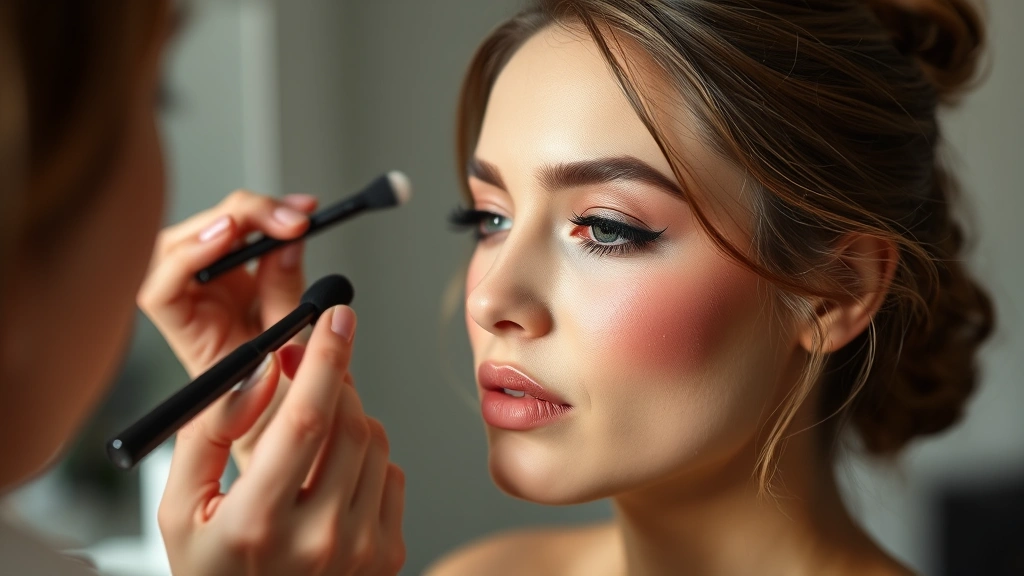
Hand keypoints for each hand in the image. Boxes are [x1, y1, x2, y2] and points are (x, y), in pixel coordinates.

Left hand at [138, 189, 315, 375]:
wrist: (283, 384)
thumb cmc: (275, 377)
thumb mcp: (286, 343)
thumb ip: (283, 295)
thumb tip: (288, 246)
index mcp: (191, 335)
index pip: (164, 290)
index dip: (189, 256)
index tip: (229, 235)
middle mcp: (192, 301)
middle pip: (189, 241)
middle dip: (240, 218)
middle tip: (286, 219)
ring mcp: (209, 281)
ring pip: (212, 229)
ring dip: (256, 212)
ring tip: (298, 214)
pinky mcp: (232, 268)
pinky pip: (239, 232)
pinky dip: (267, 218)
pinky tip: (295, 214)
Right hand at [159, 305, 406, 575]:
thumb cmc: (213, 567)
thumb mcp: (178, 508)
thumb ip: (208, 432)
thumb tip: (259, 372)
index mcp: (256, 524)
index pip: (305, 421)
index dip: (323, 359)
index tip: (335, 317)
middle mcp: (317, 540)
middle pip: (349, 424)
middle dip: (333, 379)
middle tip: (308, 363)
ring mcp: (360, 551)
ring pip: (375, 442)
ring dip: (348, 417)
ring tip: (311, 436)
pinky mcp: (388, 556)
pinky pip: (391, 473)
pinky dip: (366, 457)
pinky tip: (331, 477)